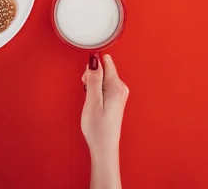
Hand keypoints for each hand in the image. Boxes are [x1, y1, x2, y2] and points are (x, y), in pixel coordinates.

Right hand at [81, 54, 128, 188]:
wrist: (104, 146)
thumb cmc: (98, 128)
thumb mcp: (92, 102)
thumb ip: (93, 79)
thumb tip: (94, 61)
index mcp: (116, 87)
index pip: (105, 62)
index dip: (92, 66)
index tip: (87, 76)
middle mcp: (121, 88)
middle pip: (103, 69)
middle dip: (90, 76)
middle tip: (86, 91)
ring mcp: (119, 93)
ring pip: (102, 77)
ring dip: (92, 84)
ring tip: (90, 99)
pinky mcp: (115, 98)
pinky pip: (103, 85)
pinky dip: (95, 90)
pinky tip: (93, 102)